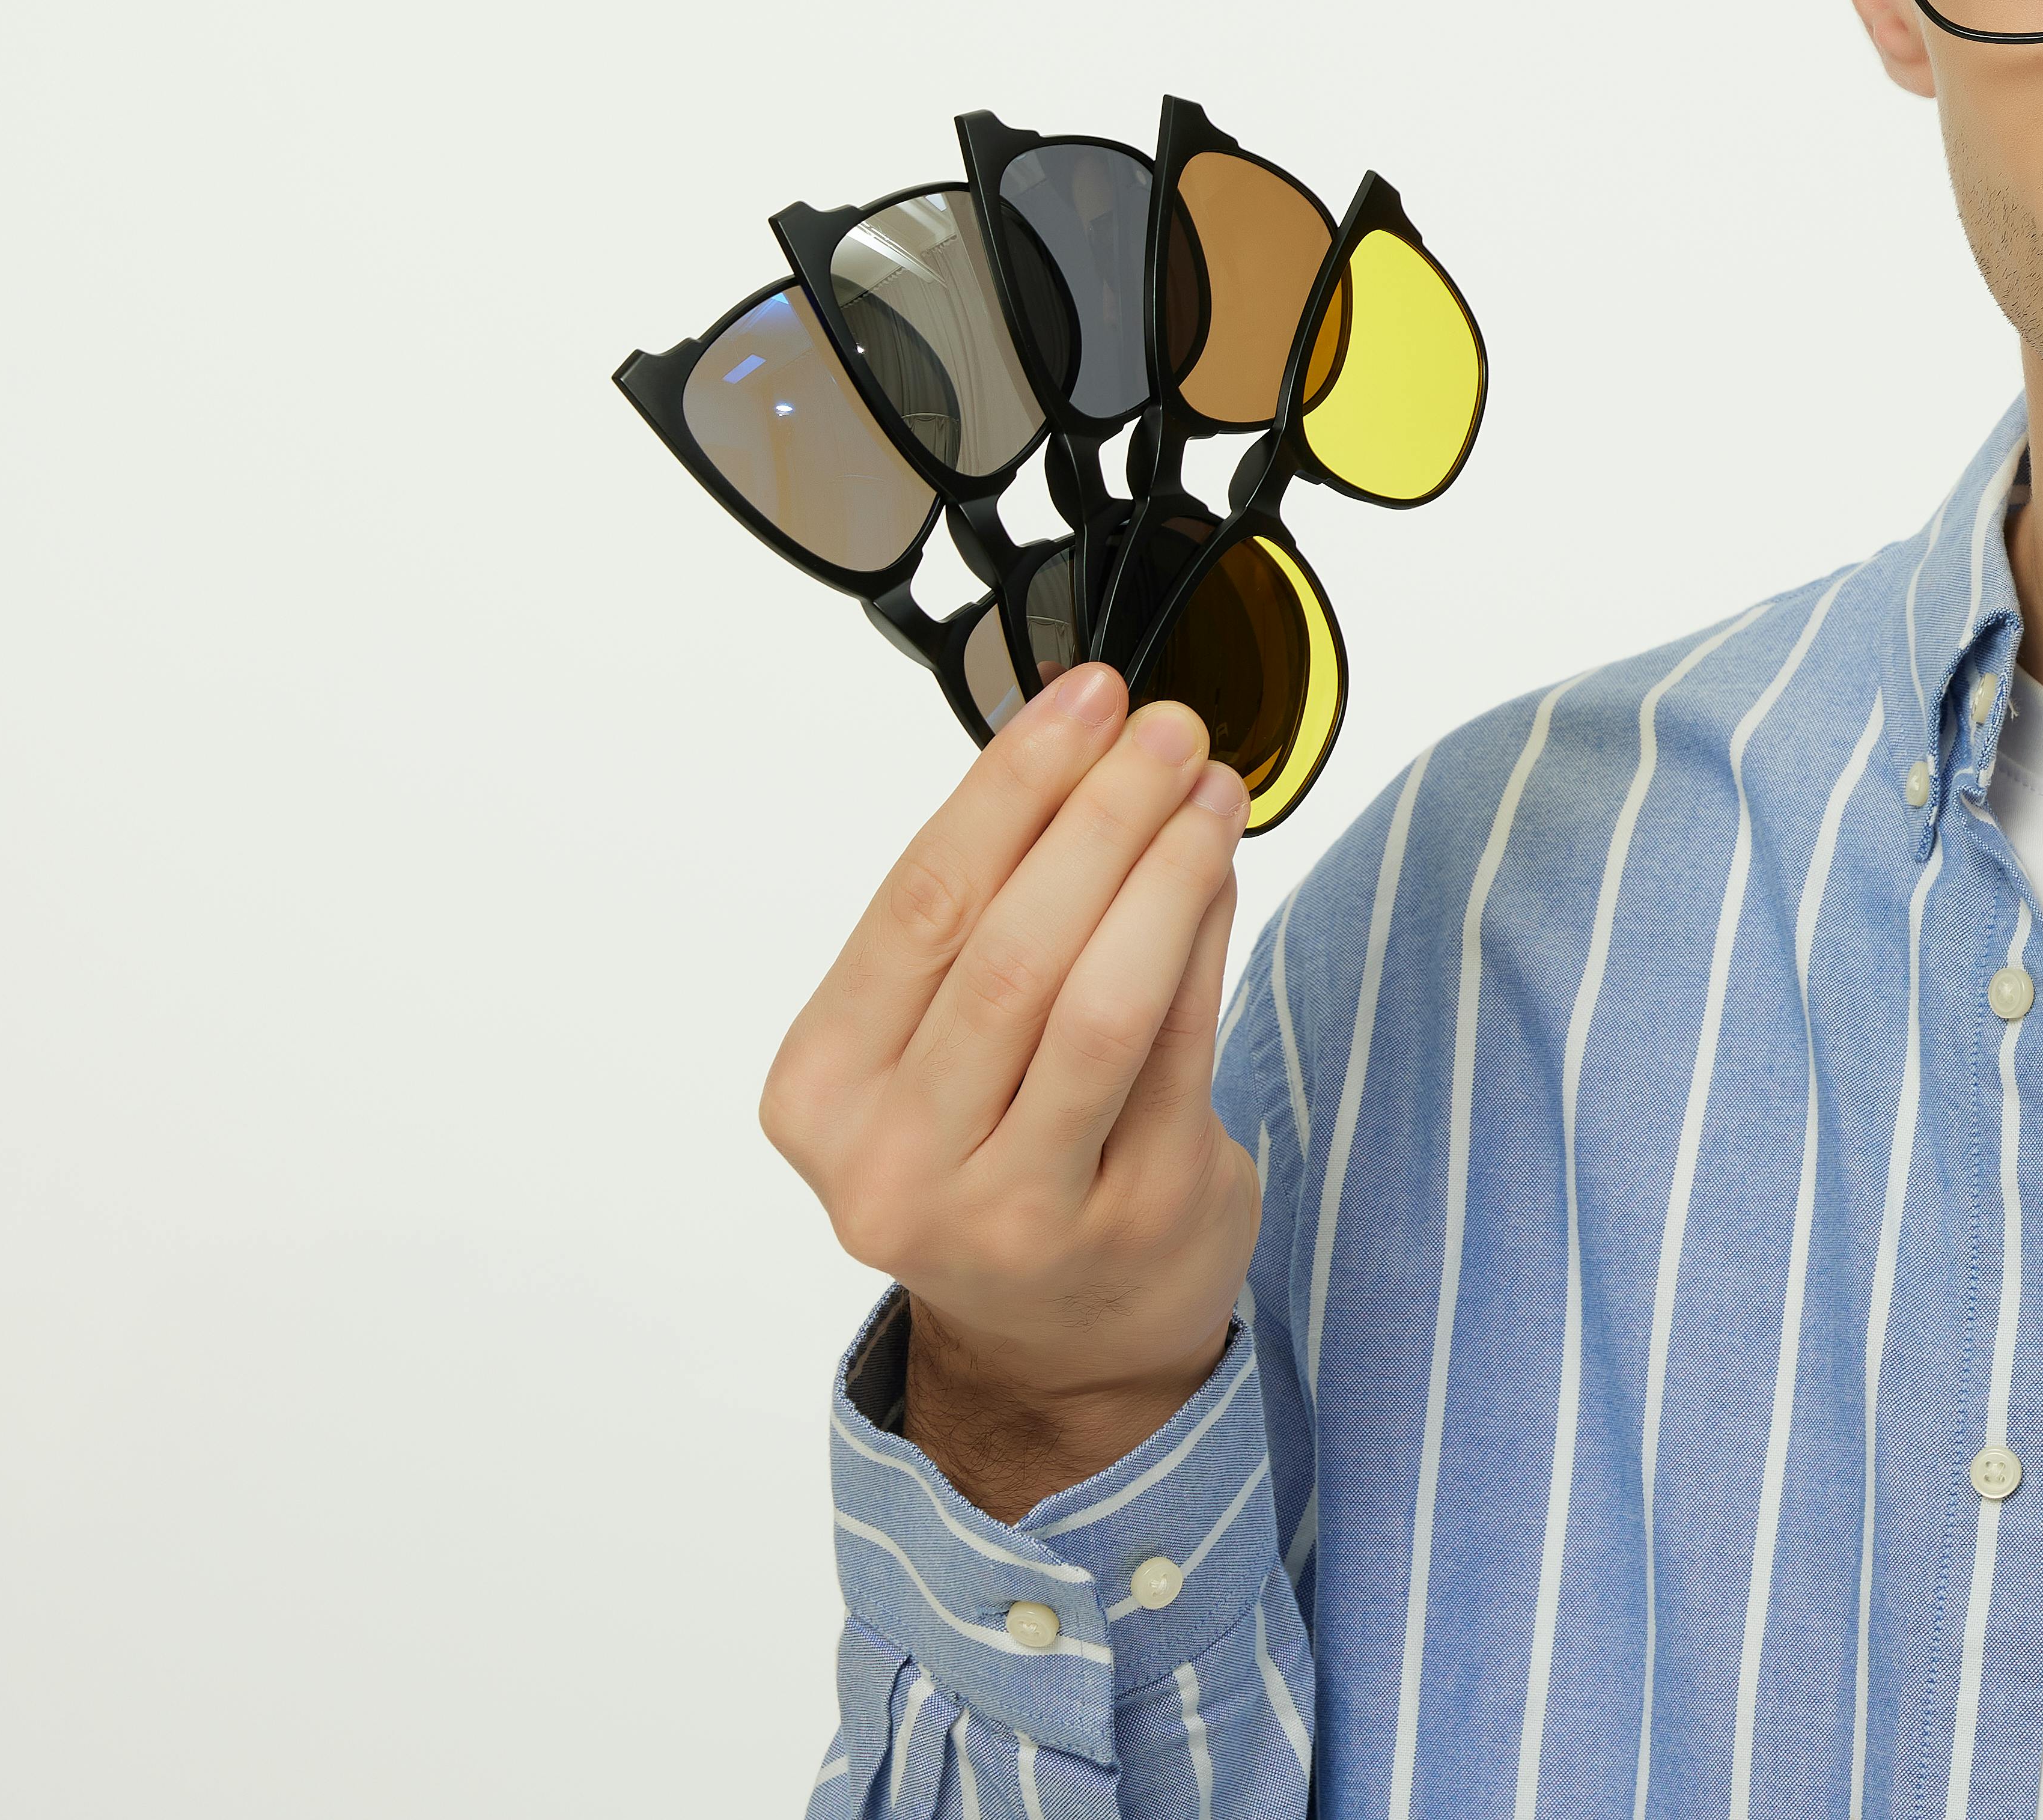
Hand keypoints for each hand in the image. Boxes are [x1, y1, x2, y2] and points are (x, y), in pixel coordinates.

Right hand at [762, 665, 1261, 1519]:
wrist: (1053, 1344)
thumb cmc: (990, 1155)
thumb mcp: (927, 1055)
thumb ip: (974, 923)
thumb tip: (1071, 749)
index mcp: (822, 1098)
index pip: (917, 907)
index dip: (1007, 787)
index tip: (1080, 698)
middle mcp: (897, 1166)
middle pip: (1009, 950)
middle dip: (1096, 815)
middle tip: (1162, 727)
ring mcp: (1015, 1208)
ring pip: (1098, 1002)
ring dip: (1163, 869)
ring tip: (1208, 782)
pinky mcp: (1131, 1219)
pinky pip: (1178, 1050)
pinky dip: (1204, 941)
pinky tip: (1220, 867)